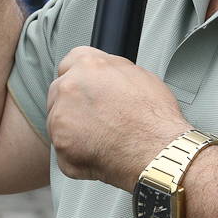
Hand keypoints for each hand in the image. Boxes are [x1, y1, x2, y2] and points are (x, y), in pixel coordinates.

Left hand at [46, 46, 194, 190]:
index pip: (69, 63)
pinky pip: (63, 148)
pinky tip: (99, 153)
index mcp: (88, 65)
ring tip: (102, 138)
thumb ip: (111, 69)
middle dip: (74, 104)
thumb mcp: (140, 75)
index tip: (86, 90)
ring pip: (58, 120)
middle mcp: (69, 87)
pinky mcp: (60, 144)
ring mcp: (61, 116)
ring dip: (73, 129)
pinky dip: (76, 154)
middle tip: (97, 119)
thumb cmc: (155, 119)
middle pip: (59, 91)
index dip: (80, 78)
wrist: (159, 154)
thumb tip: (105, 74)